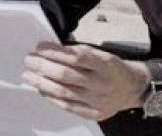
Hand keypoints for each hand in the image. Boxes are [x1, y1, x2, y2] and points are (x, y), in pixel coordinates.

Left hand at [22, 42, 149, 120]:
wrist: (133, 88)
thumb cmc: (112, 68)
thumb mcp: (101, 54)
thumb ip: (79, 53)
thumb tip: (50, 50)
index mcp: (105, 64)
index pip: (75, 57)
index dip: (55, 52)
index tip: (39, 47)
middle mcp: (102, 83)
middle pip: (66, 75)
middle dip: (43, 66)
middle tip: (29, 60)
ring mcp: (98, 101)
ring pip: (64, 92)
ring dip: (42, 82)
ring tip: (28, 76)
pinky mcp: (94, 114)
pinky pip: (68, 106)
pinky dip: (52, 97)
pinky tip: (41, 89)